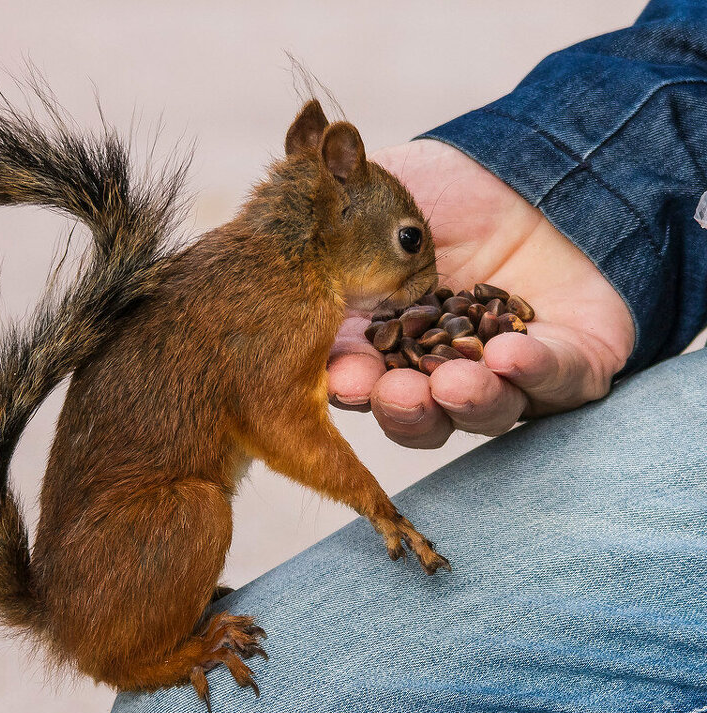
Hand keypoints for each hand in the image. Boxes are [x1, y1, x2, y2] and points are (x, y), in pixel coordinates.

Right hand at [328, 140, 634, 447]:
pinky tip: (514, 356)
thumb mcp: (373, 195)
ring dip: (467, 404)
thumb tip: (279, 251)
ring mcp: (505, 373)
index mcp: (386, 341)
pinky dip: (535, 374)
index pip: (363, 379)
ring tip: (457, 385)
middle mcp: (441, 368)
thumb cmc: (448, 185)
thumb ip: (327, 226)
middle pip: (418, 413)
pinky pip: (557, 382)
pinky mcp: (570, 365)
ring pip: (486, 412)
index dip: (352, 386)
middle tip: (399, 394)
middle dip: (406, 410)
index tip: (344, 380)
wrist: (539, 162)